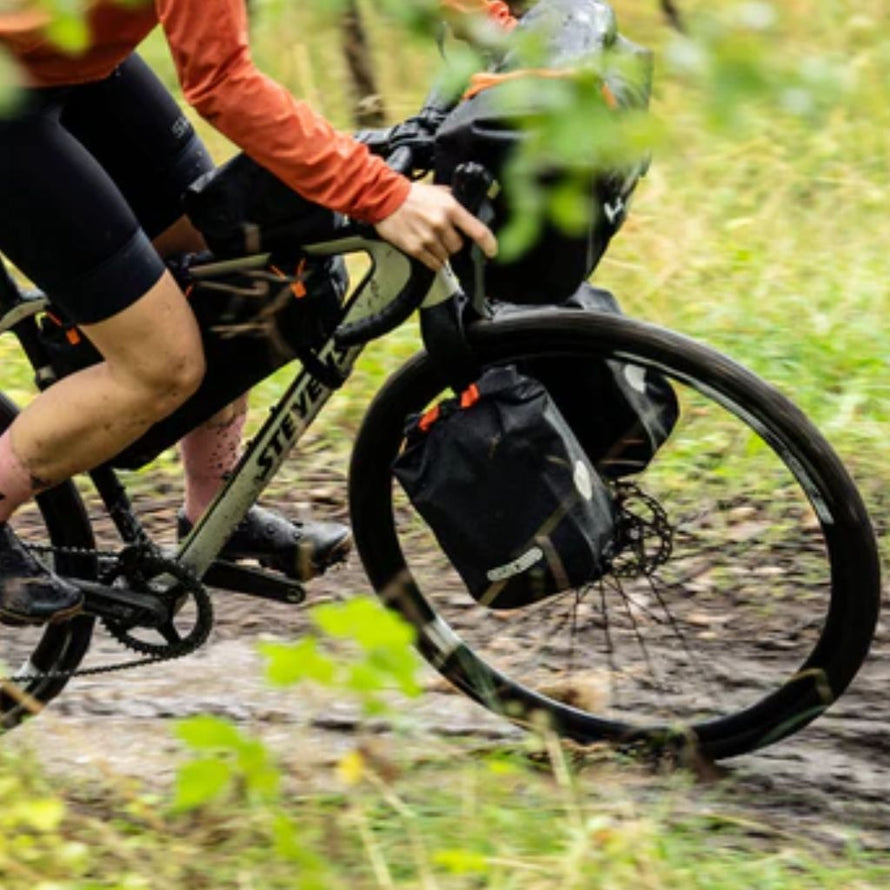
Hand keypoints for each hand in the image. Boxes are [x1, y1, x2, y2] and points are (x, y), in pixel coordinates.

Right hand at [374, 182, 496, 270]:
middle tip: (442, 236)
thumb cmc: (411, 195)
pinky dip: (433, 261)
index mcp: (450, 208)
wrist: (385, 198)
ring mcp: (428, 238)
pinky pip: (433, 263)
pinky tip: (426, 250)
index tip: (492, 251)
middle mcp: (441, 224)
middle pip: (459, 247)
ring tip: (430, 239)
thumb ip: (454, 201)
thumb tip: (468, 211)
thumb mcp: (438, 191)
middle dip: (453, 244)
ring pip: (446, 256)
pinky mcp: (416, 248)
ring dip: (441, 252)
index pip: (477, 230)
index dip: (488, 244)